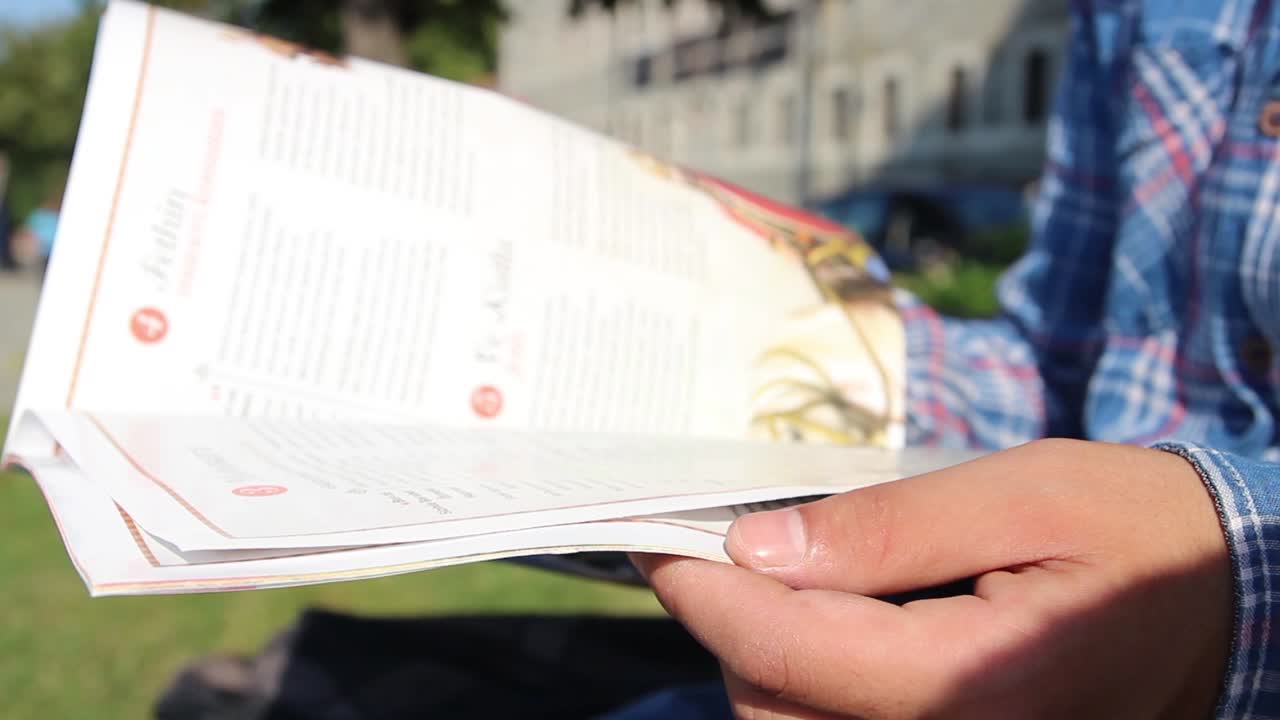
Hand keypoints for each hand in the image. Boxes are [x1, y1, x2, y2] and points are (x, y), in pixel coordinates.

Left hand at [634, 439, 1231, 718]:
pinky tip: (824, 621)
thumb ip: (887, 526)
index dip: (706, 592)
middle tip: (721, 547)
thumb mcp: (1022, 494)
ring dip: (762, 659)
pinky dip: (807, 684)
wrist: (1230, 599)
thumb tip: (760, 545)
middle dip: (729, 627)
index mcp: (974, 684)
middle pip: (775, 706)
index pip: (788, 650)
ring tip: (777, 580)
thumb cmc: (1138, 530)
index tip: (662, 540)